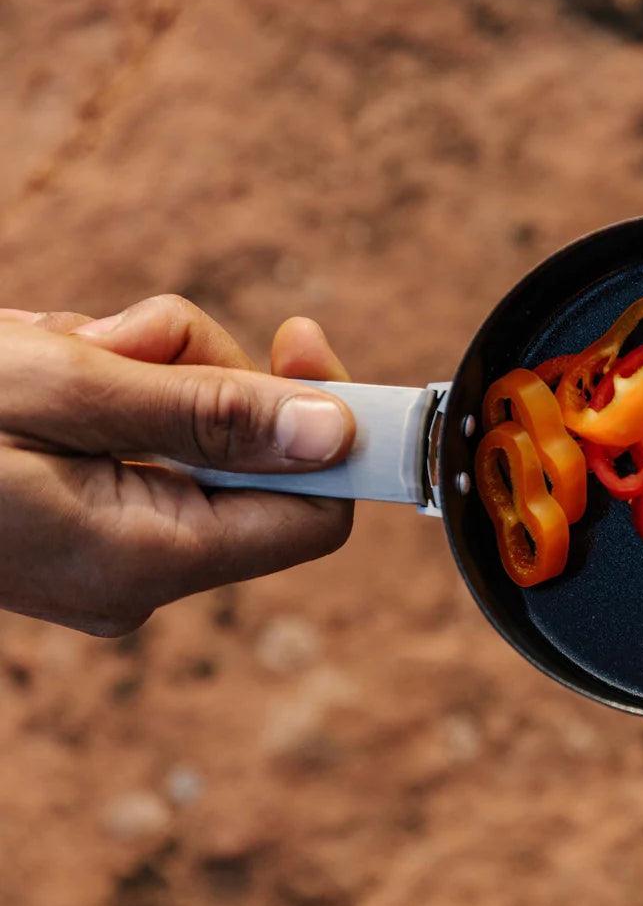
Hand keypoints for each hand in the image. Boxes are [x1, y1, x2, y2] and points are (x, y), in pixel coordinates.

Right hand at [0, 295, 353, 634]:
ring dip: (143, 366)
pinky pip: (140, 442)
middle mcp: (140, 570)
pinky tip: (44, 366)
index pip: (312, 515)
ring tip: (58, 348)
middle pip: (250, 457)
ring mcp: (108, 549)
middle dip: (201, 371)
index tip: (296, 339)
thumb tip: (334, 434)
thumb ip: (211, 413)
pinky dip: (110, 386)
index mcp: (150, 558)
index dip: (326, 427)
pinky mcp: (79, 520)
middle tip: (116, 335)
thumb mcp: (68, 393)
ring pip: (195, 432)